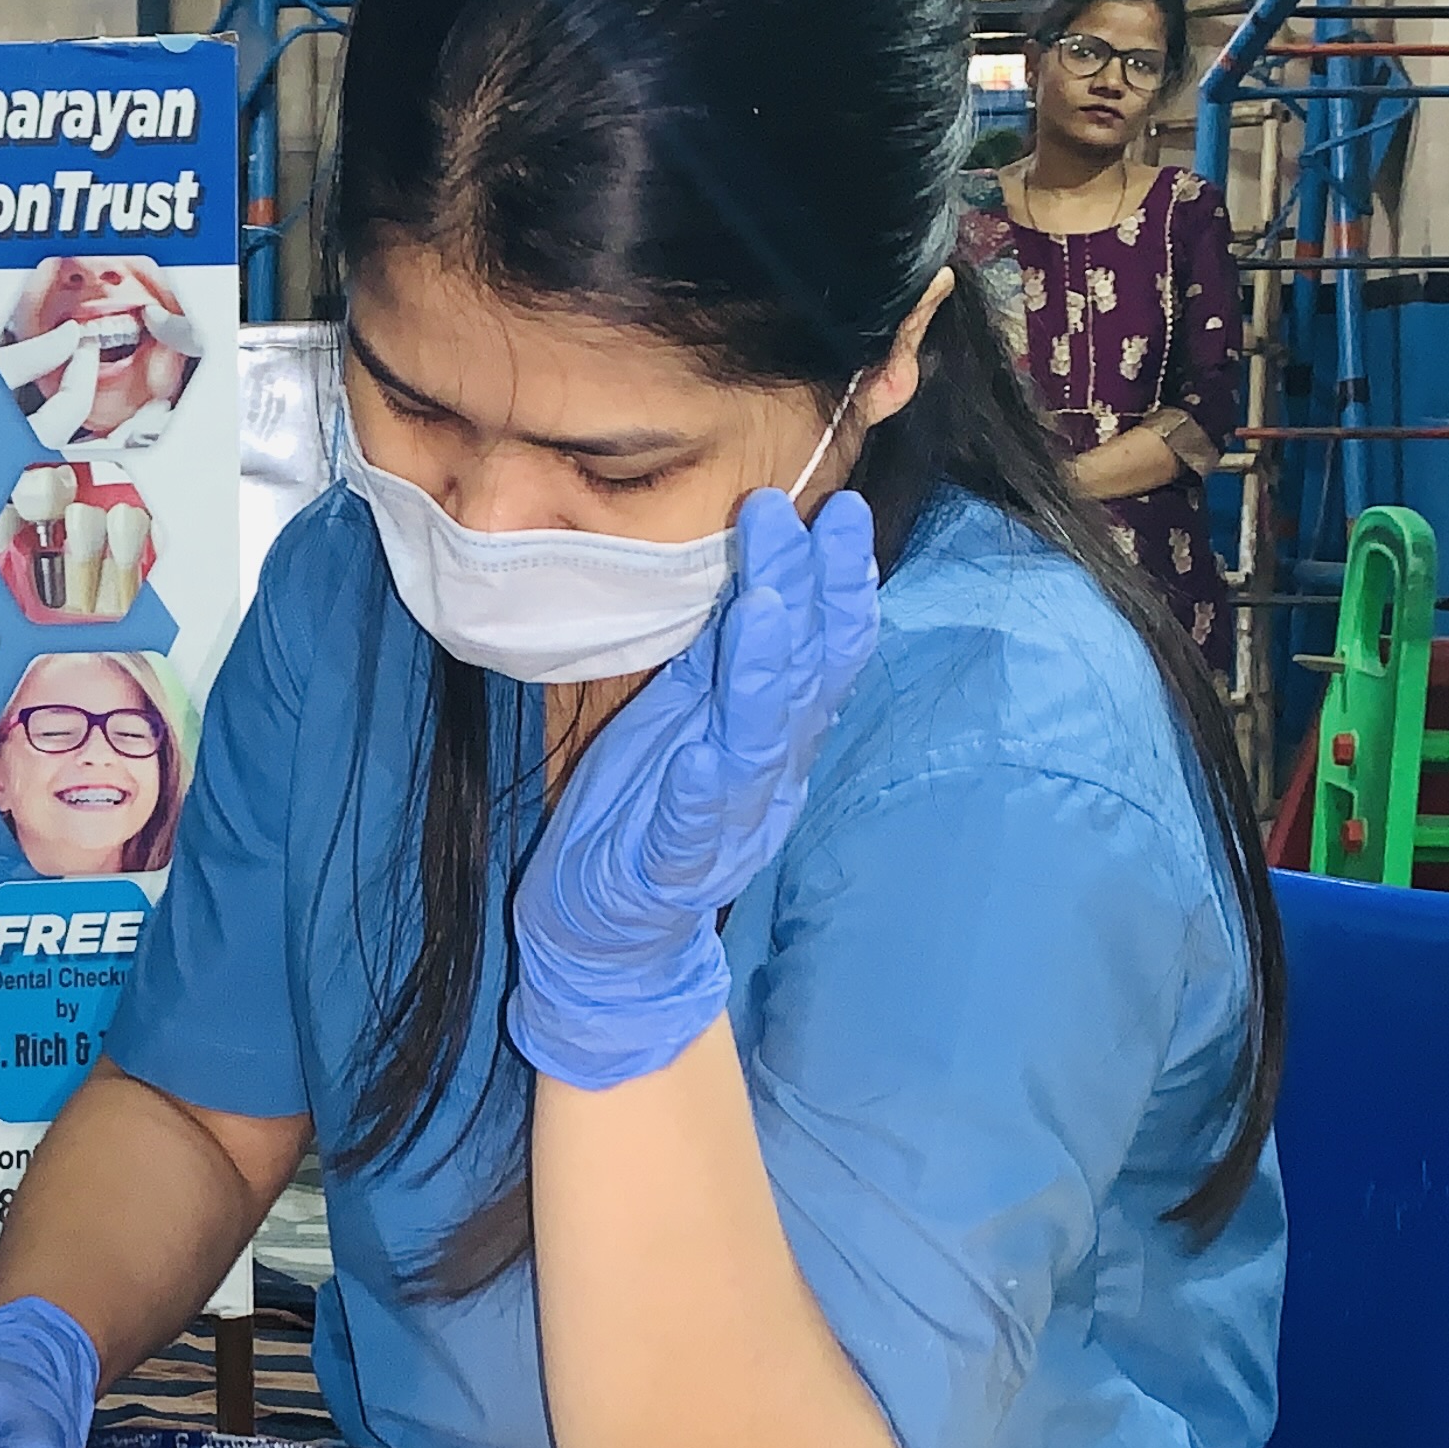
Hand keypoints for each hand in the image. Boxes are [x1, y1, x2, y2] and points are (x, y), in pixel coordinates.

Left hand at [505, 488, 881, 1089]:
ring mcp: (725, 822)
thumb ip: (721, 657)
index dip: (839, 585)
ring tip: (764, 608)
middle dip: (809, 594)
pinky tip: (700, 757)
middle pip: (801, 678)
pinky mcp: (672, 868)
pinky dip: (701, 791)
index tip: (840, 512)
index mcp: (771, 734)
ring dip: (761, 672)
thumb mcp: (686, 715)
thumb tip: (757, 570)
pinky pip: (693, 828)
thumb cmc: (645, 811)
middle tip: (806, 517)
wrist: (608, 935)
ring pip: (757, 740)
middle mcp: (766, 772)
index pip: (823, 653)